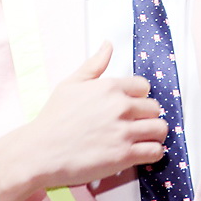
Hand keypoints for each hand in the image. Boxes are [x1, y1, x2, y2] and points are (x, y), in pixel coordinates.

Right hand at [0, 42, 166, 195]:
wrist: (40, 151)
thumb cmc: (53, 119)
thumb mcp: (70, 84)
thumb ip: (94, 65)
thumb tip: (108, 44)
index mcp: (110, 87)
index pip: (144, 87)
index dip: (139, 98)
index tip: (130, 108)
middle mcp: (120, 107)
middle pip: (154, 109)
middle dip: (147, 117)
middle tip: (136, 126)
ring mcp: (124, 132)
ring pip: (160, 129)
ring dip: (154, 135)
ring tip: (142, 139)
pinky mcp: (124, 156)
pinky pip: (155, 151)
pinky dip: (153, 153)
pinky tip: (141, 153)